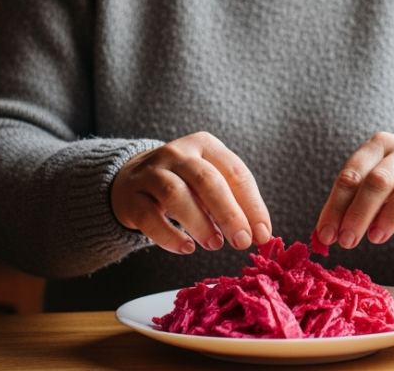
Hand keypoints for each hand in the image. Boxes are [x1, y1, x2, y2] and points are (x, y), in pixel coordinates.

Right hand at [111, 132, 271, 254]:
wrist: (130, 181)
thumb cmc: (183, 184)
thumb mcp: (208, 182)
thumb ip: (233, 202)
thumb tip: (258, 232)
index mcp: (205, 145)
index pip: (235, 172)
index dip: (252, 205)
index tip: (262, 234)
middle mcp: (177, 154)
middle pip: (207, 181)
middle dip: (229, 213)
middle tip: (242, 241)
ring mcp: (150, 173)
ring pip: (176, 194)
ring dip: (200, 223)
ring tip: (215, 244)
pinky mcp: (131, 196)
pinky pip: (149, 217)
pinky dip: (169, 236)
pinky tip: (186, 248)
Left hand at [315, 132, 393, 248]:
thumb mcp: (373, 187)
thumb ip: (351, 205)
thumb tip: (325, 234)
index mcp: (379, 146)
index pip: (353, 174)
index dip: (337, 206)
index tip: (326, 235)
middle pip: (380, 179)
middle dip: (360, 212)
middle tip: (347, 241)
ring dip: (391, 216)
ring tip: (375, 240)